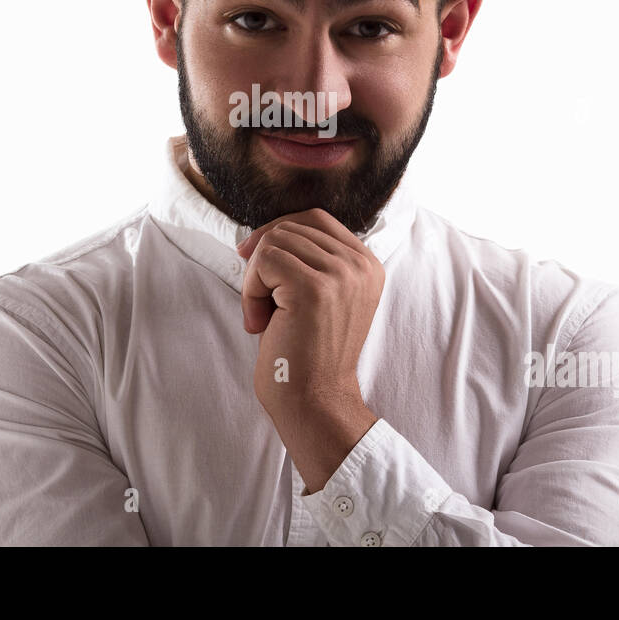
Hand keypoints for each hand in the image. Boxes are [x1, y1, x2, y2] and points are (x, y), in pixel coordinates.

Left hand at [237, 208, 384, 420]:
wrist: (314, 401)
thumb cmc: (306, 354)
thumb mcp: (322, 297)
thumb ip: (310, 261)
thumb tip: (262, 233)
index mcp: (367, 264)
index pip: (315, 218)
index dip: (278, 230)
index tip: (253, 257)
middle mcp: (361, 265)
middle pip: (291, 227)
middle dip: (263, 262)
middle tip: (264, 306)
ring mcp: (340, 275)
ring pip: (274, 241)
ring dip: (256, 280)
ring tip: (265, 317)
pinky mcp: (314, 288)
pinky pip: (263, 261)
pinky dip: (251, 291)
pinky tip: (260, 323)